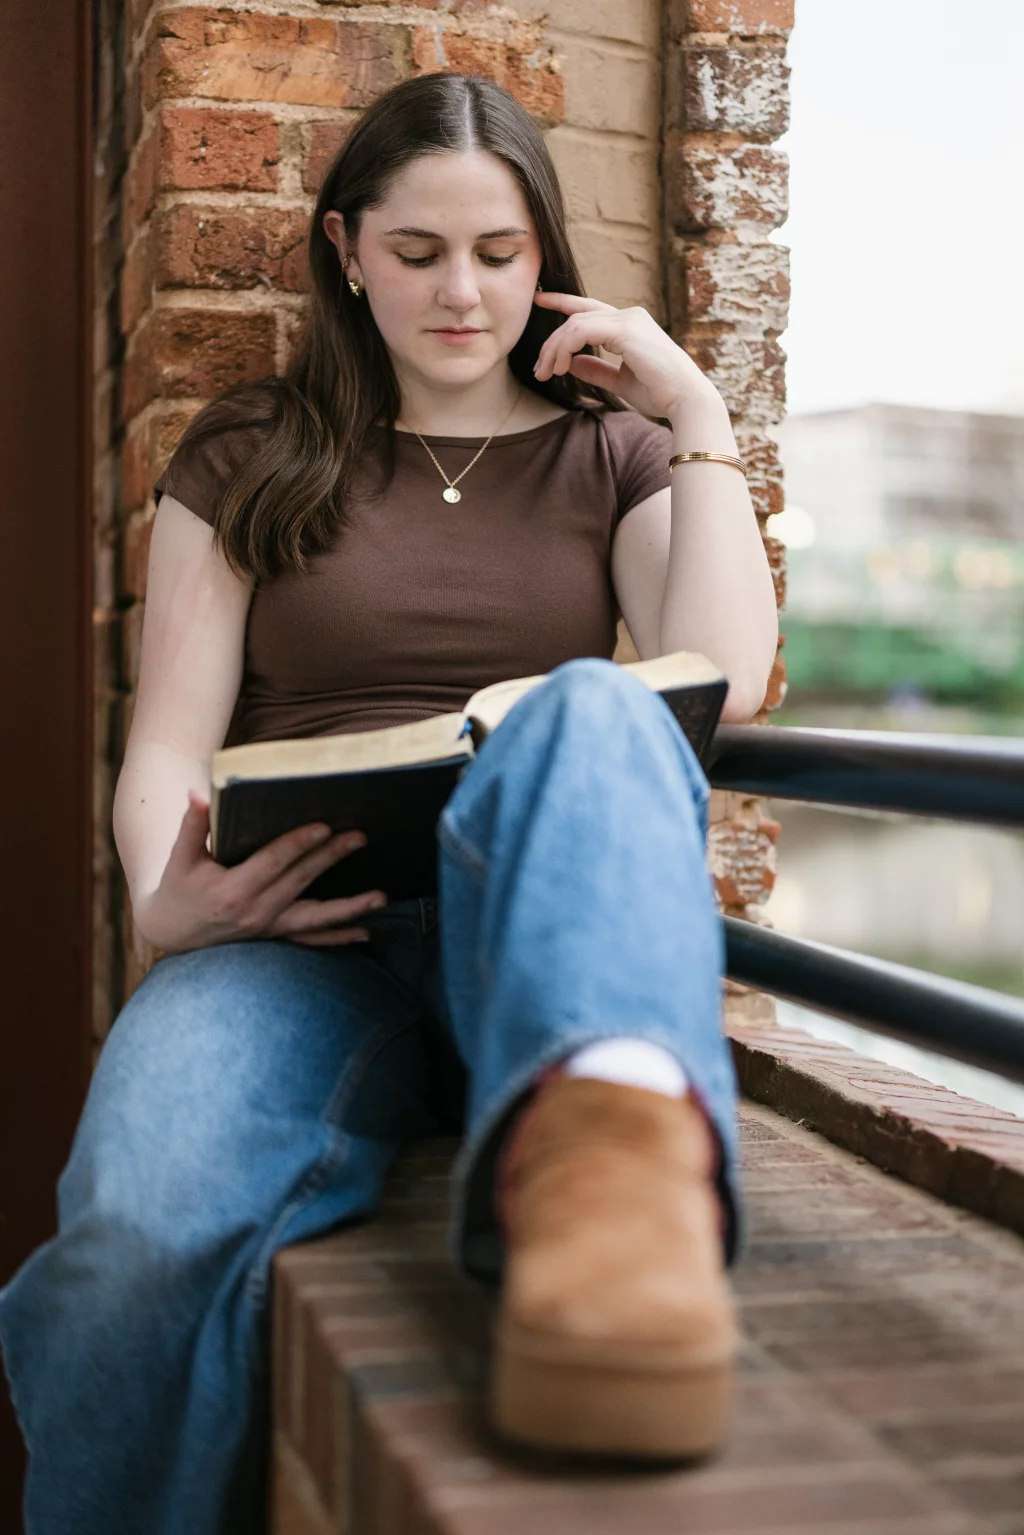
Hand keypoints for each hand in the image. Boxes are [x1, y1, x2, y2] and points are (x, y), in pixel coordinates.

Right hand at [133, 790, 386, 953]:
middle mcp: (255, 913)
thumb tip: (199, 794)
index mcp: (232, 890)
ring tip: (381, 897)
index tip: (323, 827)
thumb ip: (192, 825)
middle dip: (331, 857)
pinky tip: (366, 931)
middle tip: (359, 836)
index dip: (298, 844)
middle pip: (301, 881)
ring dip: (350, 908)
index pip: (273, 863)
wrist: (172, 932)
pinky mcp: (275, 937)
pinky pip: (311, 939)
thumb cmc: (179, 887)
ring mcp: (268, 928)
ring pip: (315, 917)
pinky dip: (338, 937)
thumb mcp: (181, 857)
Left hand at [532, 292, 722, 422]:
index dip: (562, 301)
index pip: (589, 308)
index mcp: (630, 325)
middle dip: (551, 345)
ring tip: (546, 374)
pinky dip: (566, 348)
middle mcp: (629, 316)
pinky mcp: (626, 330)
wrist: (685, 400)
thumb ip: (596, 369)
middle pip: (576, 319)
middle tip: (538, 371)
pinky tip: (562, 367)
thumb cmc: (659, 393)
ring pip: (575, 324)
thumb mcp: (620, 381)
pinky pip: (582, 331)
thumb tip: (571, 363)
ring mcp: (628, 320)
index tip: (539, 299)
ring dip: (555, 350)